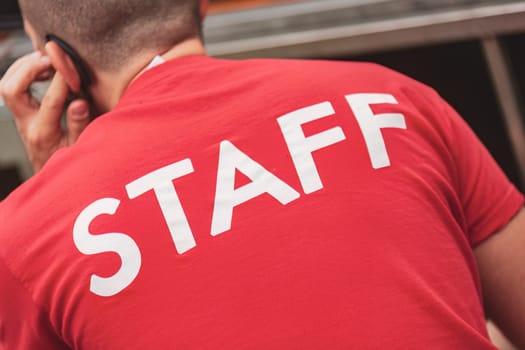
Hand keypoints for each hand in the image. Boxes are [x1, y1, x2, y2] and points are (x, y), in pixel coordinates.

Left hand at [0, 51, 90, 172]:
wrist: (54, 176)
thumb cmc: (69, 163)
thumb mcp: (80, 147)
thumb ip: (79, 125)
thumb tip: (78, 102)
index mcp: (44, 134)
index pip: (51, 101)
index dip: (63, 81)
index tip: (73, 69)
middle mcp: (27, 125)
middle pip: (10, 89)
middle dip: (29, 69)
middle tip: (49, 59)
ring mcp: (22, 119)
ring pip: (6, 85)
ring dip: (23, 67)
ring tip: (46, 60)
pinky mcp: (23, 113)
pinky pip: (13, 87)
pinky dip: (25, 73)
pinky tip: (43, 70)